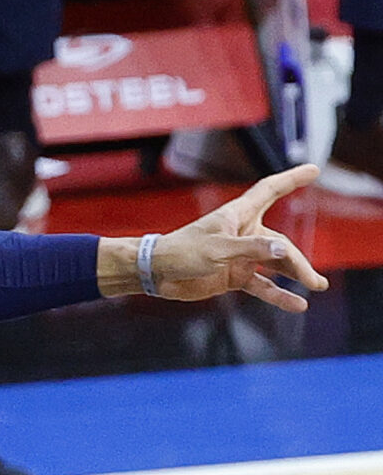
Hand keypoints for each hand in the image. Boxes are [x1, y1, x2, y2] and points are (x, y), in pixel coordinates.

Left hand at [148, 164, 327, 311]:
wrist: (156, 273)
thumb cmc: (181, 252)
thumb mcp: (217, 249)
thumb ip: (251, 249)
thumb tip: (283, 248)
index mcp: (236, 216)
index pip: (269, 191)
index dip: (291, 179)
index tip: (313, 170)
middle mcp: (242, 233)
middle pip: (280, 243)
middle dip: (298, 261)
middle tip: (316, 282)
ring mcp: (240, 255)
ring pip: (276, 263)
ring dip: (295, 274)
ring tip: (317, 286)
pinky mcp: (234, 275)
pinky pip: (263, 285)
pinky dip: (279, 294)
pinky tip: (297, 304)